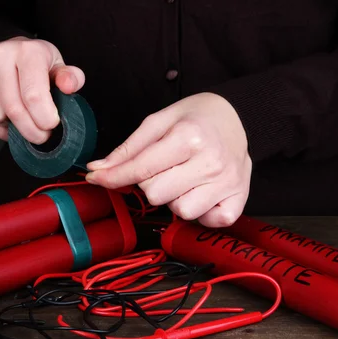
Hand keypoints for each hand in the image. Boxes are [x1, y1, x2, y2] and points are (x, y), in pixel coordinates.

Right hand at [0, 36, 84, 144]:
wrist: (6, 50)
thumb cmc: (36, 63)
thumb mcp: (57, 66)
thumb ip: (70, 78)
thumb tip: (69, 86)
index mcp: (28, 52)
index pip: (33, 95)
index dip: (44, 118)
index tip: (52, 125)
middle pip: (14, 110)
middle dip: (32, 131)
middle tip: (42, 135)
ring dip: (14, 128)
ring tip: (25, 120)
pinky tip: (9, 123)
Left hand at [85, 93, 251, 227]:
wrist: (239, 117)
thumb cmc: (197, 118)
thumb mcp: (160, 120)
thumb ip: (128, 148)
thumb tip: (99, 170)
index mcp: (189, 137)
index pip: (141, 169)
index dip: (113, 177)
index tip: (97, 179)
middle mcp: (211, 162)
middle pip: (156, 195)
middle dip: (151, 183)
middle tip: (165, 168)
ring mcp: (227, 183)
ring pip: (181, 211)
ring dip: (176, 198)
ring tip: (186, 179)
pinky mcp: (239, 199)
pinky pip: (208, 221)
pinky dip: (201, 212)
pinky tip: (203, 193)